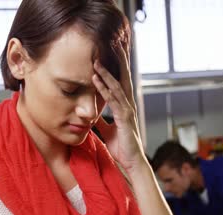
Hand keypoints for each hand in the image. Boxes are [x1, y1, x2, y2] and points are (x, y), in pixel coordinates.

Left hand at [92, 43, 144, 172]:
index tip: (109, 53)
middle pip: (122, 78)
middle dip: (117, 61)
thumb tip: (91, 115)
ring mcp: (127, 110)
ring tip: (96, 60)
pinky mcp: (124, 118)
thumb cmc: (121, 147)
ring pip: (116, 86)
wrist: (131, 163)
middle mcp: (127, 104)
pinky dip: (104, 88)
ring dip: (105, 72)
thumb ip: (101, 121)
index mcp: (124, 106)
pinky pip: (113, 100)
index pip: (120, 82)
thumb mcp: (107, 131)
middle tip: (112, 43)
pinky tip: (96, 79)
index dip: (115, 67)